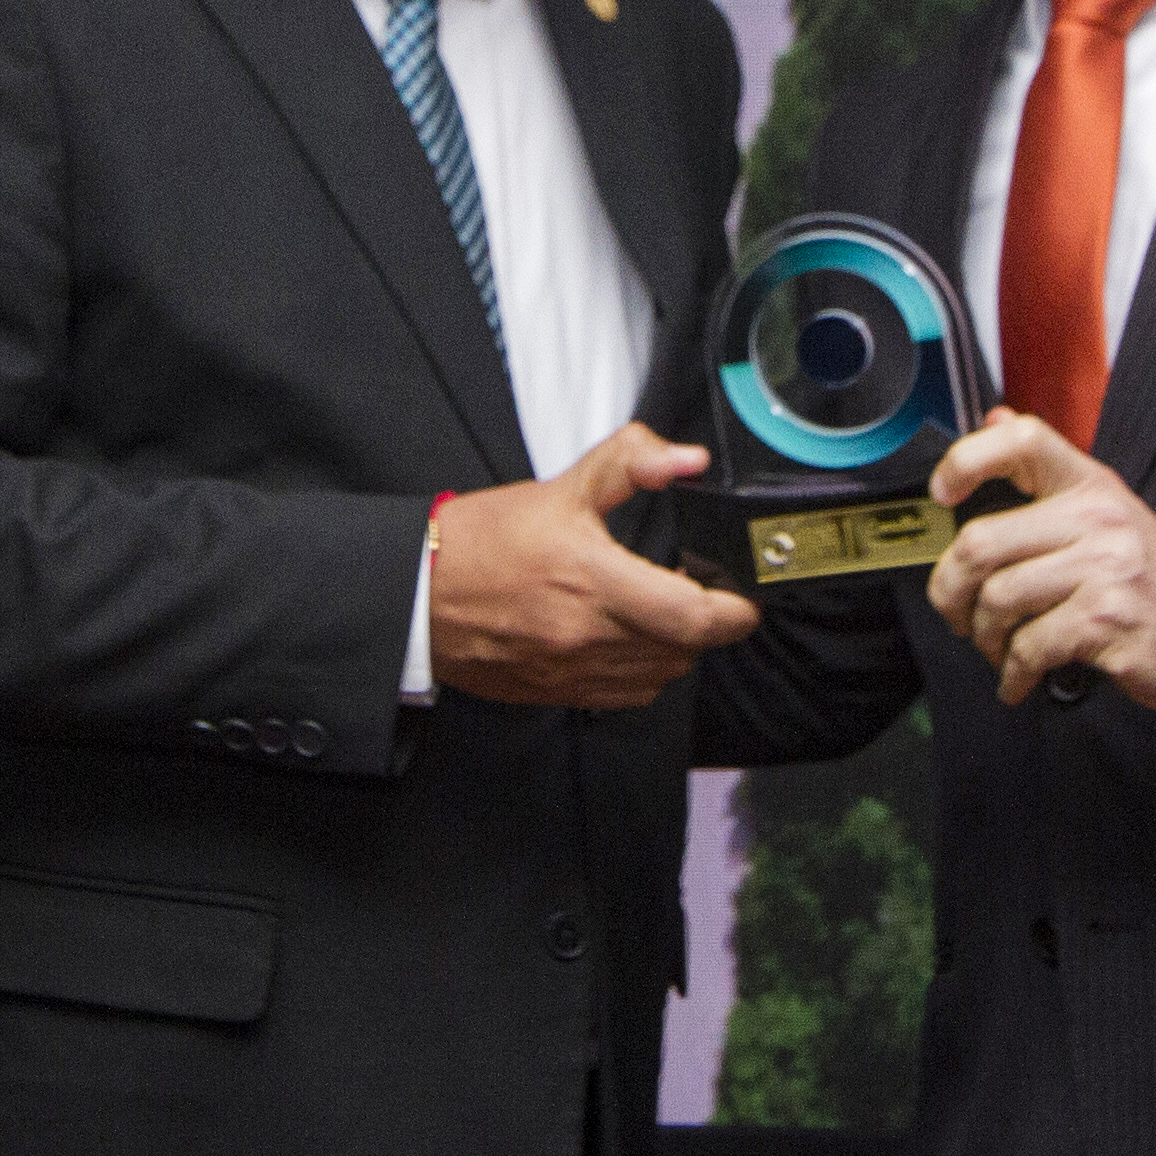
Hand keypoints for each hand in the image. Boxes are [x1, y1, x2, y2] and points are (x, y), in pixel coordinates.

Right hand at [430, 423, 760, 707]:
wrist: (416, 595)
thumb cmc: (481, 543)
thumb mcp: (558, 488)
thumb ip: (629, 464)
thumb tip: (684, 460)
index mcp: (593, 581)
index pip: (694, 619)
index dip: (733, 612)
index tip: (739, 597)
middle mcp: (588, 636)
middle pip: (685, 651)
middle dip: (704, 625)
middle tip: (694, 592)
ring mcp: (573, 672)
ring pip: (659, 676)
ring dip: (674, 648)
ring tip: (659, 613)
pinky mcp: (558, 693)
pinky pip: (626, 695)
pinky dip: (642, 671)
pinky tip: (627, 640)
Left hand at [926, 413, 1155, 719]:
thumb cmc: (1152, 582)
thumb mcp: (1107, 516)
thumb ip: (1047, 475)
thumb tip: (993, 420)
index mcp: (1092, 485)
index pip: (1022, 441)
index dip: (967, 459)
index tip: (943, 493)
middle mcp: (1098, 518)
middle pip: (982, 542)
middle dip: (950, 590)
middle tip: (957, 613)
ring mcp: (1105, 569)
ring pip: (998, 599)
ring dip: (984, 637)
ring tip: (998, 648)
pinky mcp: (1106, 620)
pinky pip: (1029, 646)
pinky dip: (1013, 672)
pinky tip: (1019, 678)